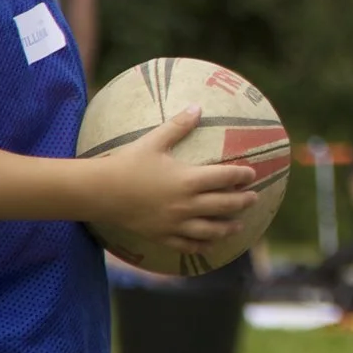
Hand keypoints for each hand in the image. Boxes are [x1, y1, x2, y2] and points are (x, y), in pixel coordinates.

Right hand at [90, 105, 260, 253]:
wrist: (98, 192)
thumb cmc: (127, 163)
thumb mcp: (153, 141)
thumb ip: (178, 125)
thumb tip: (197, 106)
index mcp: (188, 179)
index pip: (226, 177)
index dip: (242, 176)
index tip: (252, 174)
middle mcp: (186, 204)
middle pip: (225, 205)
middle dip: (243, 202)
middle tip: (254, 198)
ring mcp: (174, 223)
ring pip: (211, 230)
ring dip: (228, 228)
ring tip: (239, 225)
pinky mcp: (161, 236)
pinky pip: (187, 245)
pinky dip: (203, 246)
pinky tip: (211, 245)